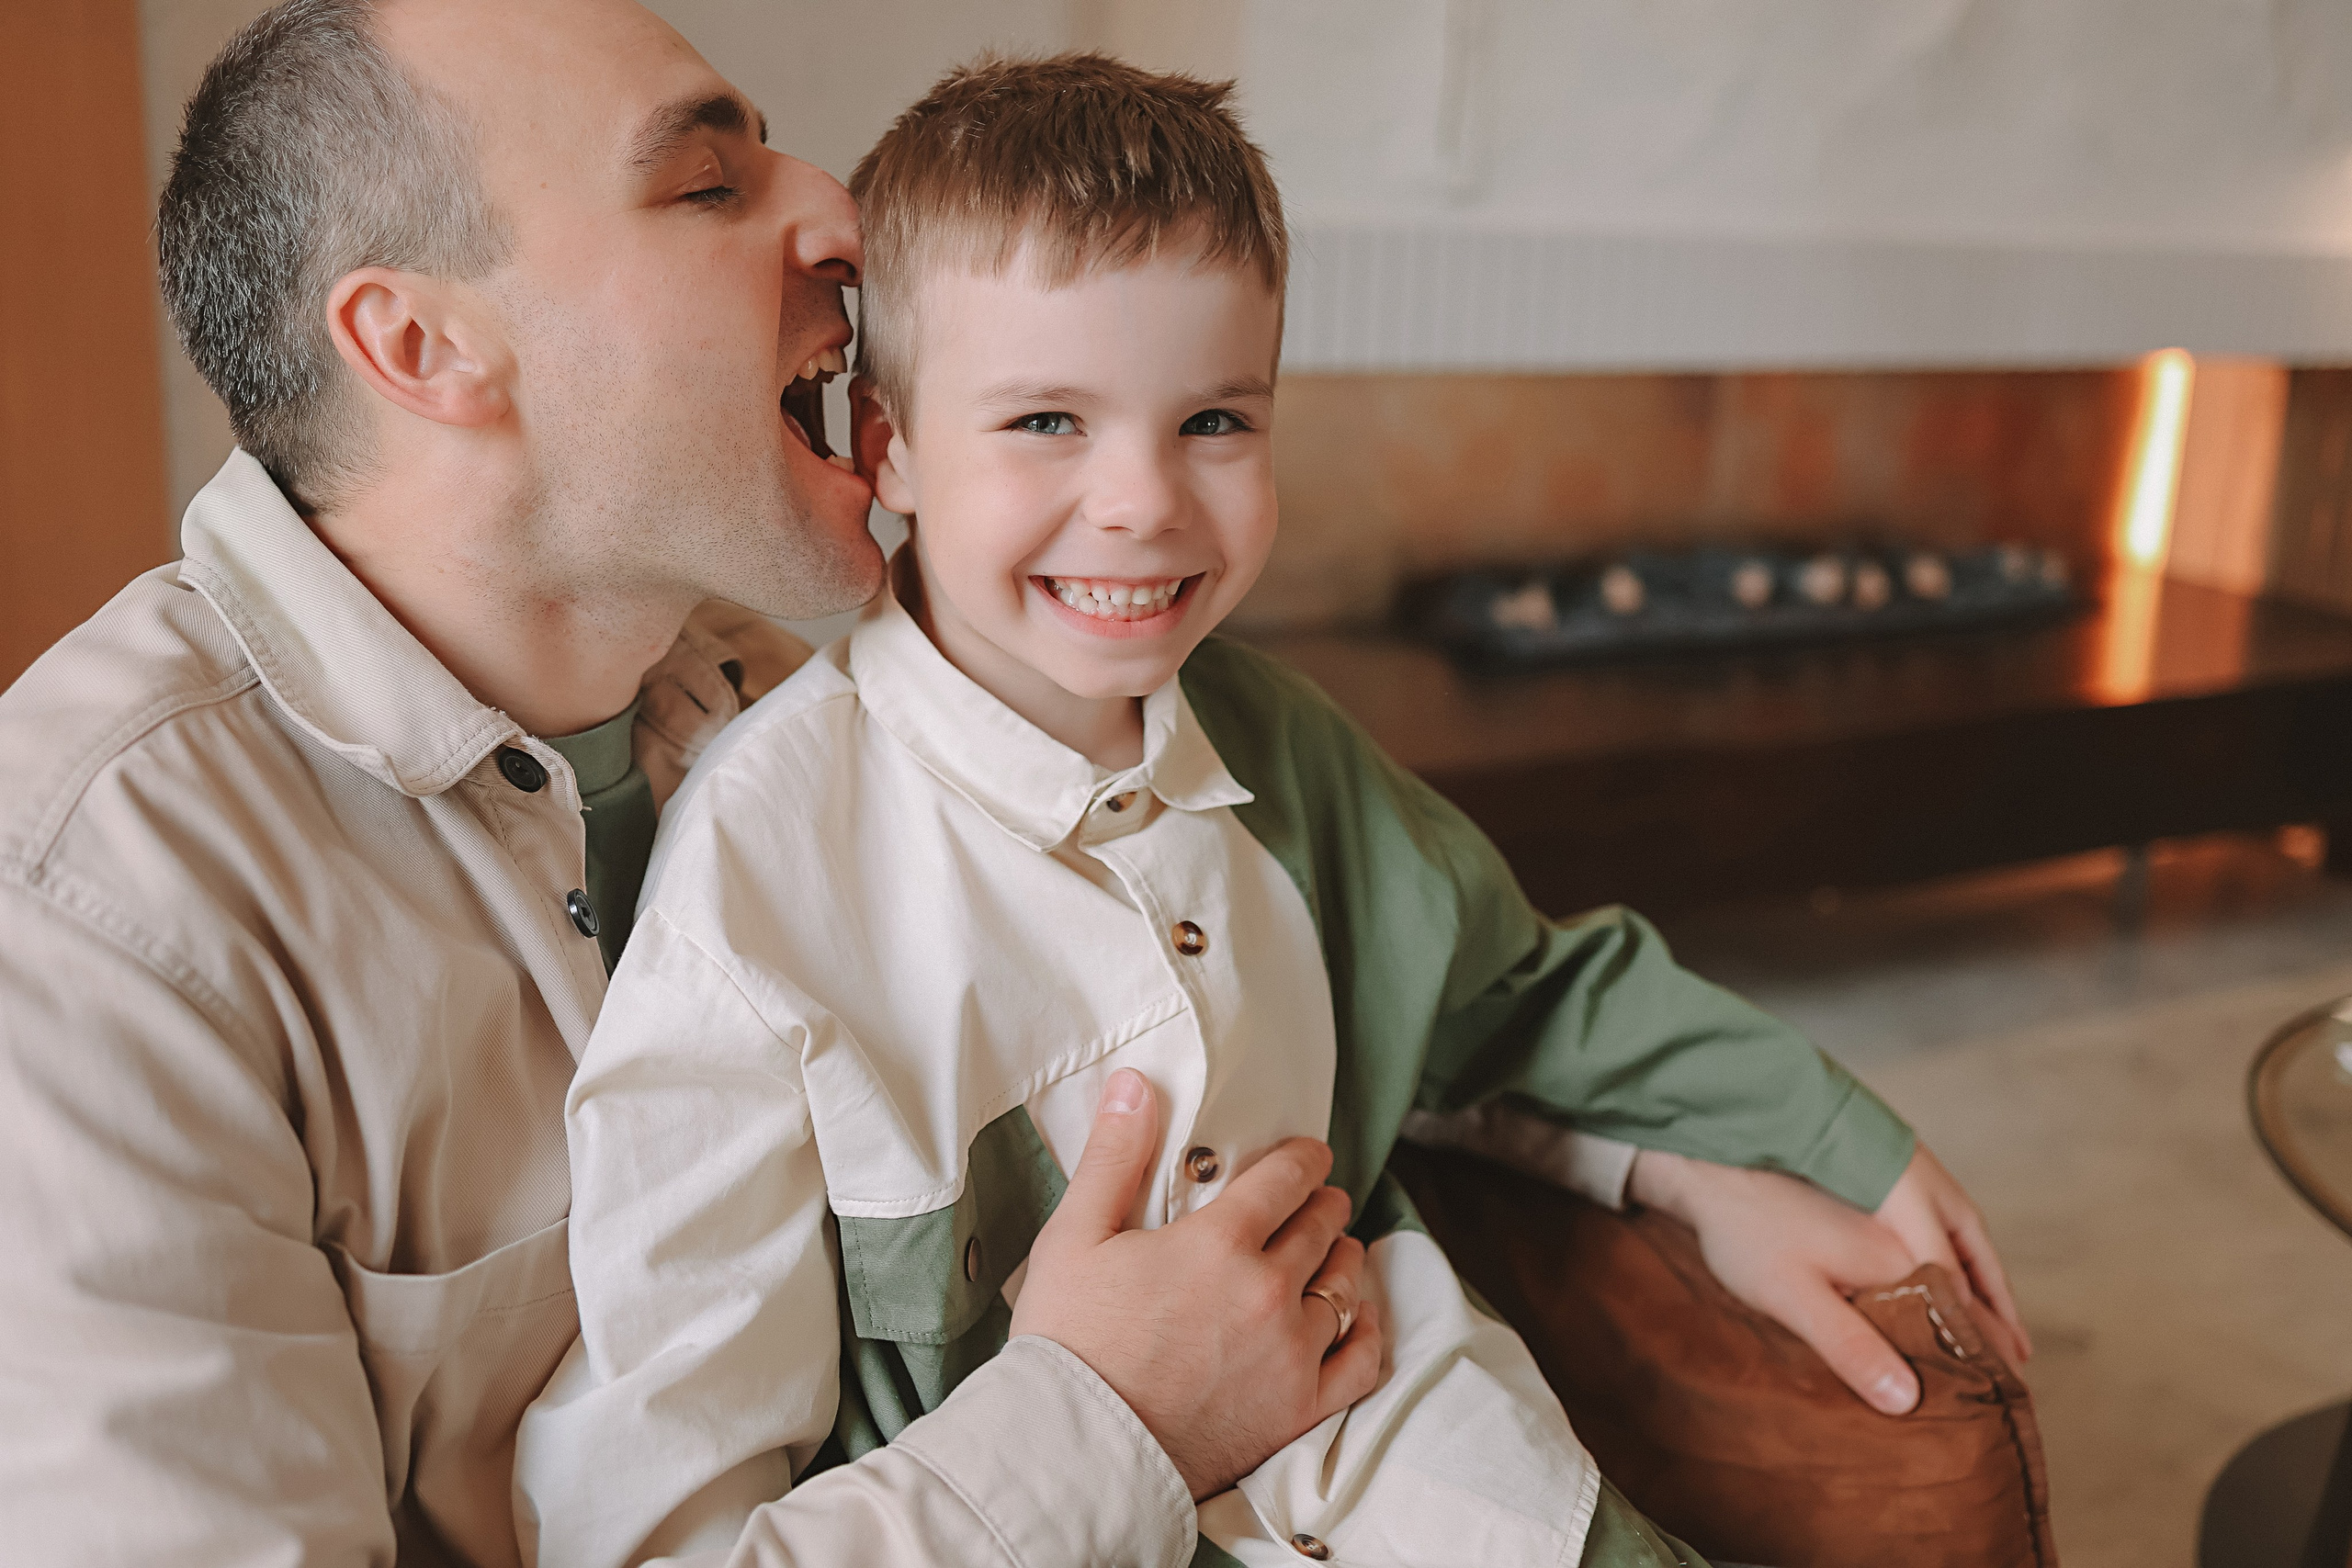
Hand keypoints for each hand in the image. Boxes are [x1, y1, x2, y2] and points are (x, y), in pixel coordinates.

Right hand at [1012, 1069, 1383, 1499]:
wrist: (1079, 1453)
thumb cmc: (1068, 1344)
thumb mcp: (1074, 1236)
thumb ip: (1113, 1156)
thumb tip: (1136, 1085)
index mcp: (1219, 1242)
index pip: (1285, 1179)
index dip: (1303, 1158)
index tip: (1309, 1153)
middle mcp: (1268, 1291)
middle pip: (1320, 1227)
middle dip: (1322, 1203)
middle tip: (1319, 1198)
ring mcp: (1290, 1354)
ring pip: (1344, 1286)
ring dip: (1342, 1258)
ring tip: (1334, 1249)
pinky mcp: (1297, 1410)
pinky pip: (1359, 1361)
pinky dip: (1364, 1330)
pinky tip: (1357, 1316)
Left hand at [1628, 1144, 2028, 1415]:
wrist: (1707, 1164)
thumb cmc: (1746, 1234)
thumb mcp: (1793, 1299)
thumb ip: (1851, 1347)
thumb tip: (1907, 1398)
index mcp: (1897, 1249)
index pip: (1963, 1304)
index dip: (1989, 1340)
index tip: (2009, 1379)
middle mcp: (1903, 1220)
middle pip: (1968, 1270)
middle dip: (1995, 1311)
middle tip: (2019, 1357)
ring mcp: (1886, 1202)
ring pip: (1951, 1245)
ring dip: (1975, 1283)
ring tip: (1993, 1322)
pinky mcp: (1864, 1196)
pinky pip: (1927, 1231)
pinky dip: (1946, 1259)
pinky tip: (1934, 1278)